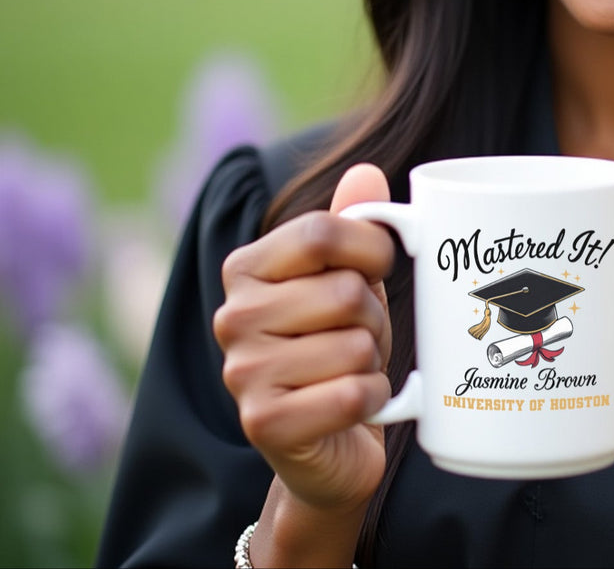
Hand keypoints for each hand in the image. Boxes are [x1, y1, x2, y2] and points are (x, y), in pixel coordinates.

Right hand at [214, 164, 395, 514]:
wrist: (328, 444)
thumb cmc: (340, 345)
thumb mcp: (350, 277)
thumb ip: (353, 223)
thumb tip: (366, 171)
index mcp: (247, 267)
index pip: (323, 231)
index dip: (371, 248)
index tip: (378, 268)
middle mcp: (233, 316)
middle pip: (347, 291)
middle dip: (374, 316)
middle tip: (359, 336)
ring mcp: (242, 373)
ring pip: (356, 344)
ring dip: (373, 362)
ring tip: (351, 370)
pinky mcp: (264, 424)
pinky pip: (355, 393)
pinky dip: (374, 399)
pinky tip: (354, 405)